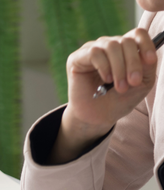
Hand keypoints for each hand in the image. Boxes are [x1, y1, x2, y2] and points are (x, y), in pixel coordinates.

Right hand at [50, 28, 157, 163]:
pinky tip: (105, 80)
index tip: (150, 61)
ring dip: (119, 68)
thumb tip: (146, 53)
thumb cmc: (119, 100)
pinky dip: (104, 67)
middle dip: (132, 62)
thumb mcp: (142, 84)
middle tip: (133, 82)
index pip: (137, 34)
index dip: (146, 44)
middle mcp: (108, 46)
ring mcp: (92, 50)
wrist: (98, 117)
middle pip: (126, 41)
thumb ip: (148, 66)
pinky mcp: (76, 58)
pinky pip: (95, 53)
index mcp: (124, 49)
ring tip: (120, 87)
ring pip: (111, 46)